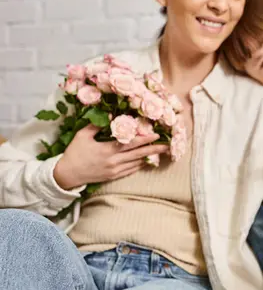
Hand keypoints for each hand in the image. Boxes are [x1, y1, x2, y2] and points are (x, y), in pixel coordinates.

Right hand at [53, 124, 168, 189]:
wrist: (67, 175)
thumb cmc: (74, 153)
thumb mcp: (82, 135)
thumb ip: (96, 125)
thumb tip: (110, 113)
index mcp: (107, 150)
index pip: (130, 143)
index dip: (144, 139)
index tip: (156, 135)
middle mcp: (114, 161)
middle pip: (138, 154)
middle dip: (154, 149)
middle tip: (167, 146)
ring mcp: (115, 170)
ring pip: (136, 163)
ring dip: (149, 157)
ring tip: (160, 152)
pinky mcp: (114, 176)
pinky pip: (131, 171)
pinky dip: (140, 165)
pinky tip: (147, 160)